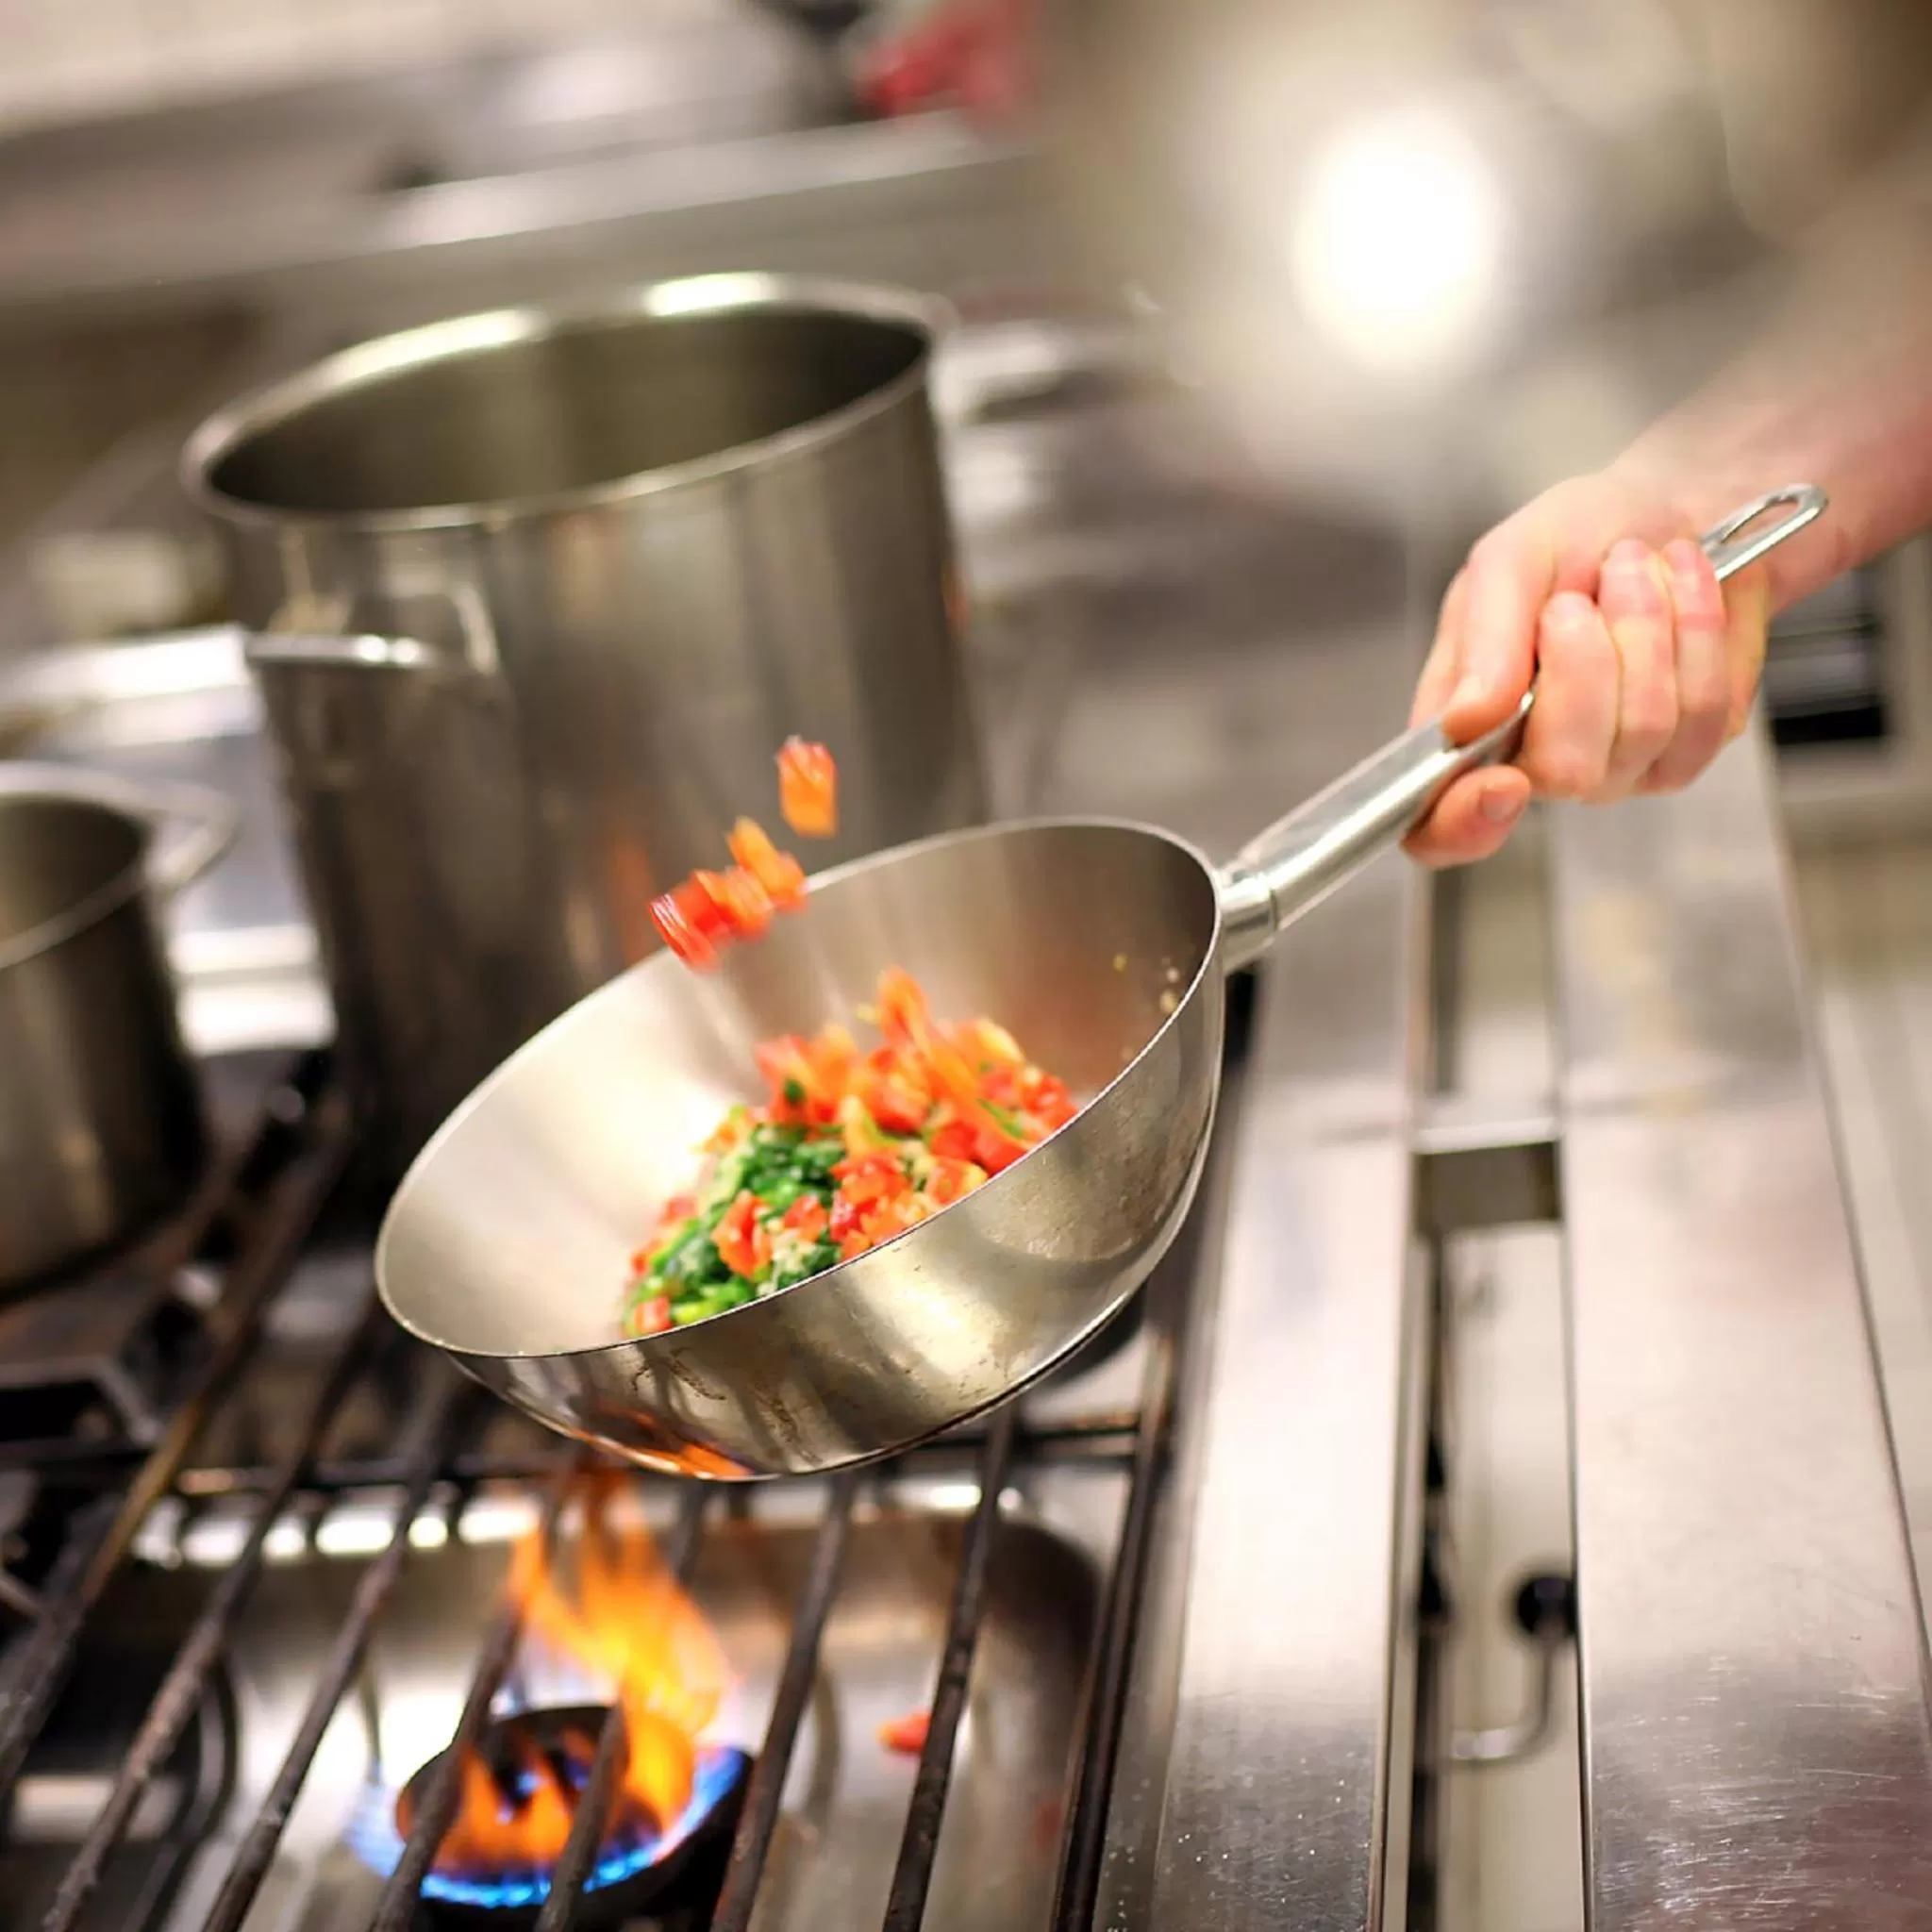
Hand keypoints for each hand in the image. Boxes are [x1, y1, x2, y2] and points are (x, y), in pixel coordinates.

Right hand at [1404, 470, 1773, 865]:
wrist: (1676, 510)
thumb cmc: (1579, 536)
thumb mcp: (1510, 561)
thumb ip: (1484, 639)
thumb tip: (1463, 721)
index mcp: (1465, 729)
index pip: (1439, 826)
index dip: (1462, 825)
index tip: (1502, 784)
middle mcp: (1537, 763)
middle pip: (1564, 770)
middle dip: (1586, 662)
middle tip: (1581, 596)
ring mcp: (1617, 768)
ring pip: (1644, 730)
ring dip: (1647, 626)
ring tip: (1634, 570)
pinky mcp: (1688, 751)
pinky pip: (1703, 714)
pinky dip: (1697, 631)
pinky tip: (1682, 589)